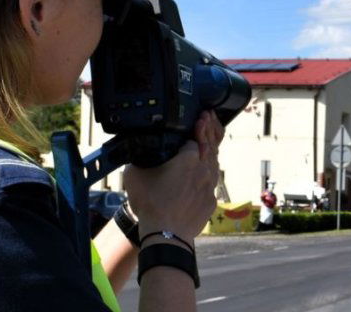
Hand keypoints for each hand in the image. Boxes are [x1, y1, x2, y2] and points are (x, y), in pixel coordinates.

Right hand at [123, 111, 224, 242]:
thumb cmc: (150, 204)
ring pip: (214, 164)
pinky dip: (210, 173)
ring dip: (212, 150)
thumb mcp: (136, 174)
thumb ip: (141, 156)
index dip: (197, 126)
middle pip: (210, 146)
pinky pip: (212, 183)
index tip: (200, 116)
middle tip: (209, 118)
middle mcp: (204, 170)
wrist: (165, 234)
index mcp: (188, 159)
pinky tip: (206, 171)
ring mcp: (210, 187)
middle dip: (209, 130)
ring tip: (209, 141)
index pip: (195, 138)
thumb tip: (139, 148)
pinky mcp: (211, 201)